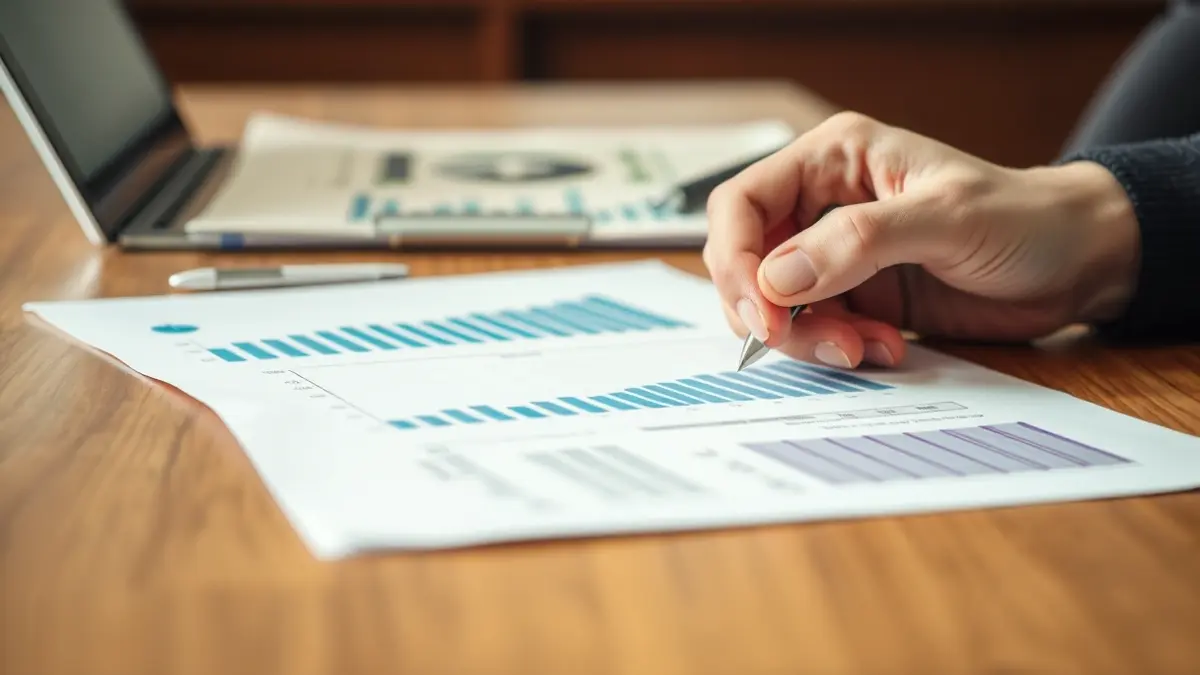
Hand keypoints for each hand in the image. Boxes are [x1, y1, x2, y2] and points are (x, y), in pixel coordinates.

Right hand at [702, 111, 1140, 368]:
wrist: (1076, 264)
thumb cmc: (1023, 218)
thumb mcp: (946, 218)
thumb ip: (859, 242)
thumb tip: (776, 278)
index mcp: (833, 159)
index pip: (742, 203)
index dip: (736, 259)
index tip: (763, 314)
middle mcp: (823, 204)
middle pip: (748, 261)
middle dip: (773, 311)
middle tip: (824, 343)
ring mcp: (836, 255)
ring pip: (777, 306)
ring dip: (812, 338)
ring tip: (869, 347)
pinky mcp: (856, 298)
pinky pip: (816, 332)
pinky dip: (840, 349)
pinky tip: (889, 347)